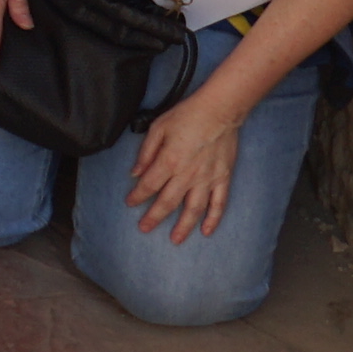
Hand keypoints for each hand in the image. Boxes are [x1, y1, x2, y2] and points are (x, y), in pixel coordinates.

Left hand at [126, 90, 247, 243]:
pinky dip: (213, 219)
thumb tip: (135, 172)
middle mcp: (187, 174)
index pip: (148, 185)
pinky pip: (219, 204)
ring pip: (194, 209)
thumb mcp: (158, 128)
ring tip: (175, 239)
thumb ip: (146, 152)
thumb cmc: (187, 116)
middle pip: (168, 202)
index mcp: (169, 161)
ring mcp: (207, 179)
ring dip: (183, 226)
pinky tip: (206, 231)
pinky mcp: (223, 179)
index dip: (137, 196)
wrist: (219, 111)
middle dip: (154, 217)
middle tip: (144, 229)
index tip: (130, 203)